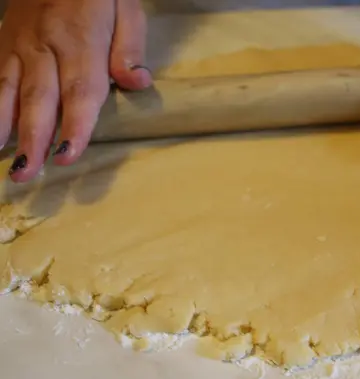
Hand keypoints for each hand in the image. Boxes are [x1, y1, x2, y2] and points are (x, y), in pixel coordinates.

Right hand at [0, 0, 151, 182]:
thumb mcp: (126, 7)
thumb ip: (130, 46)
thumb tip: (137, 82)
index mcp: (81, 39)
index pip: (80, 90)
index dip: (74, 125)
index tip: (67, 155)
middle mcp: (45, 45)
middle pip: (39, 98)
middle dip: (33, 138)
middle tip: (28, 173)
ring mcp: (20, 45)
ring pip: (9, 91)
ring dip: (6, 129)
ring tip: (7, 163)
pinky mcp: (5, 43)